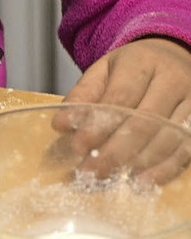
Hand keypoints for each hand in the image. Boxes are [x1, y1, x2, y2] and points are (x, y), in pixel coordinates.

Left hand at [53, 38, 190, 183]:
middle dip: (114, 150)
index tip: (77, 145)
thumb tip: (60, 124)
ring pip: (167, 138)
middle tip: (89, 171)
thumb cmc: (133, 67)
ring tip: (110, 177)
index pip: (120, 97)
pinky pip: (186, 150)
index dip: (98, 124)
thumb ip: (83, 94)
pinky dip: (164, 169)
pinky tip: (142, 181)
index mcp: (141, 62)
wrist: (172, 56)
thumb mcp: (104, 70)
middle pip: (144, 121)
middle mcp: (171, 80)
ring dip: (137, 162)